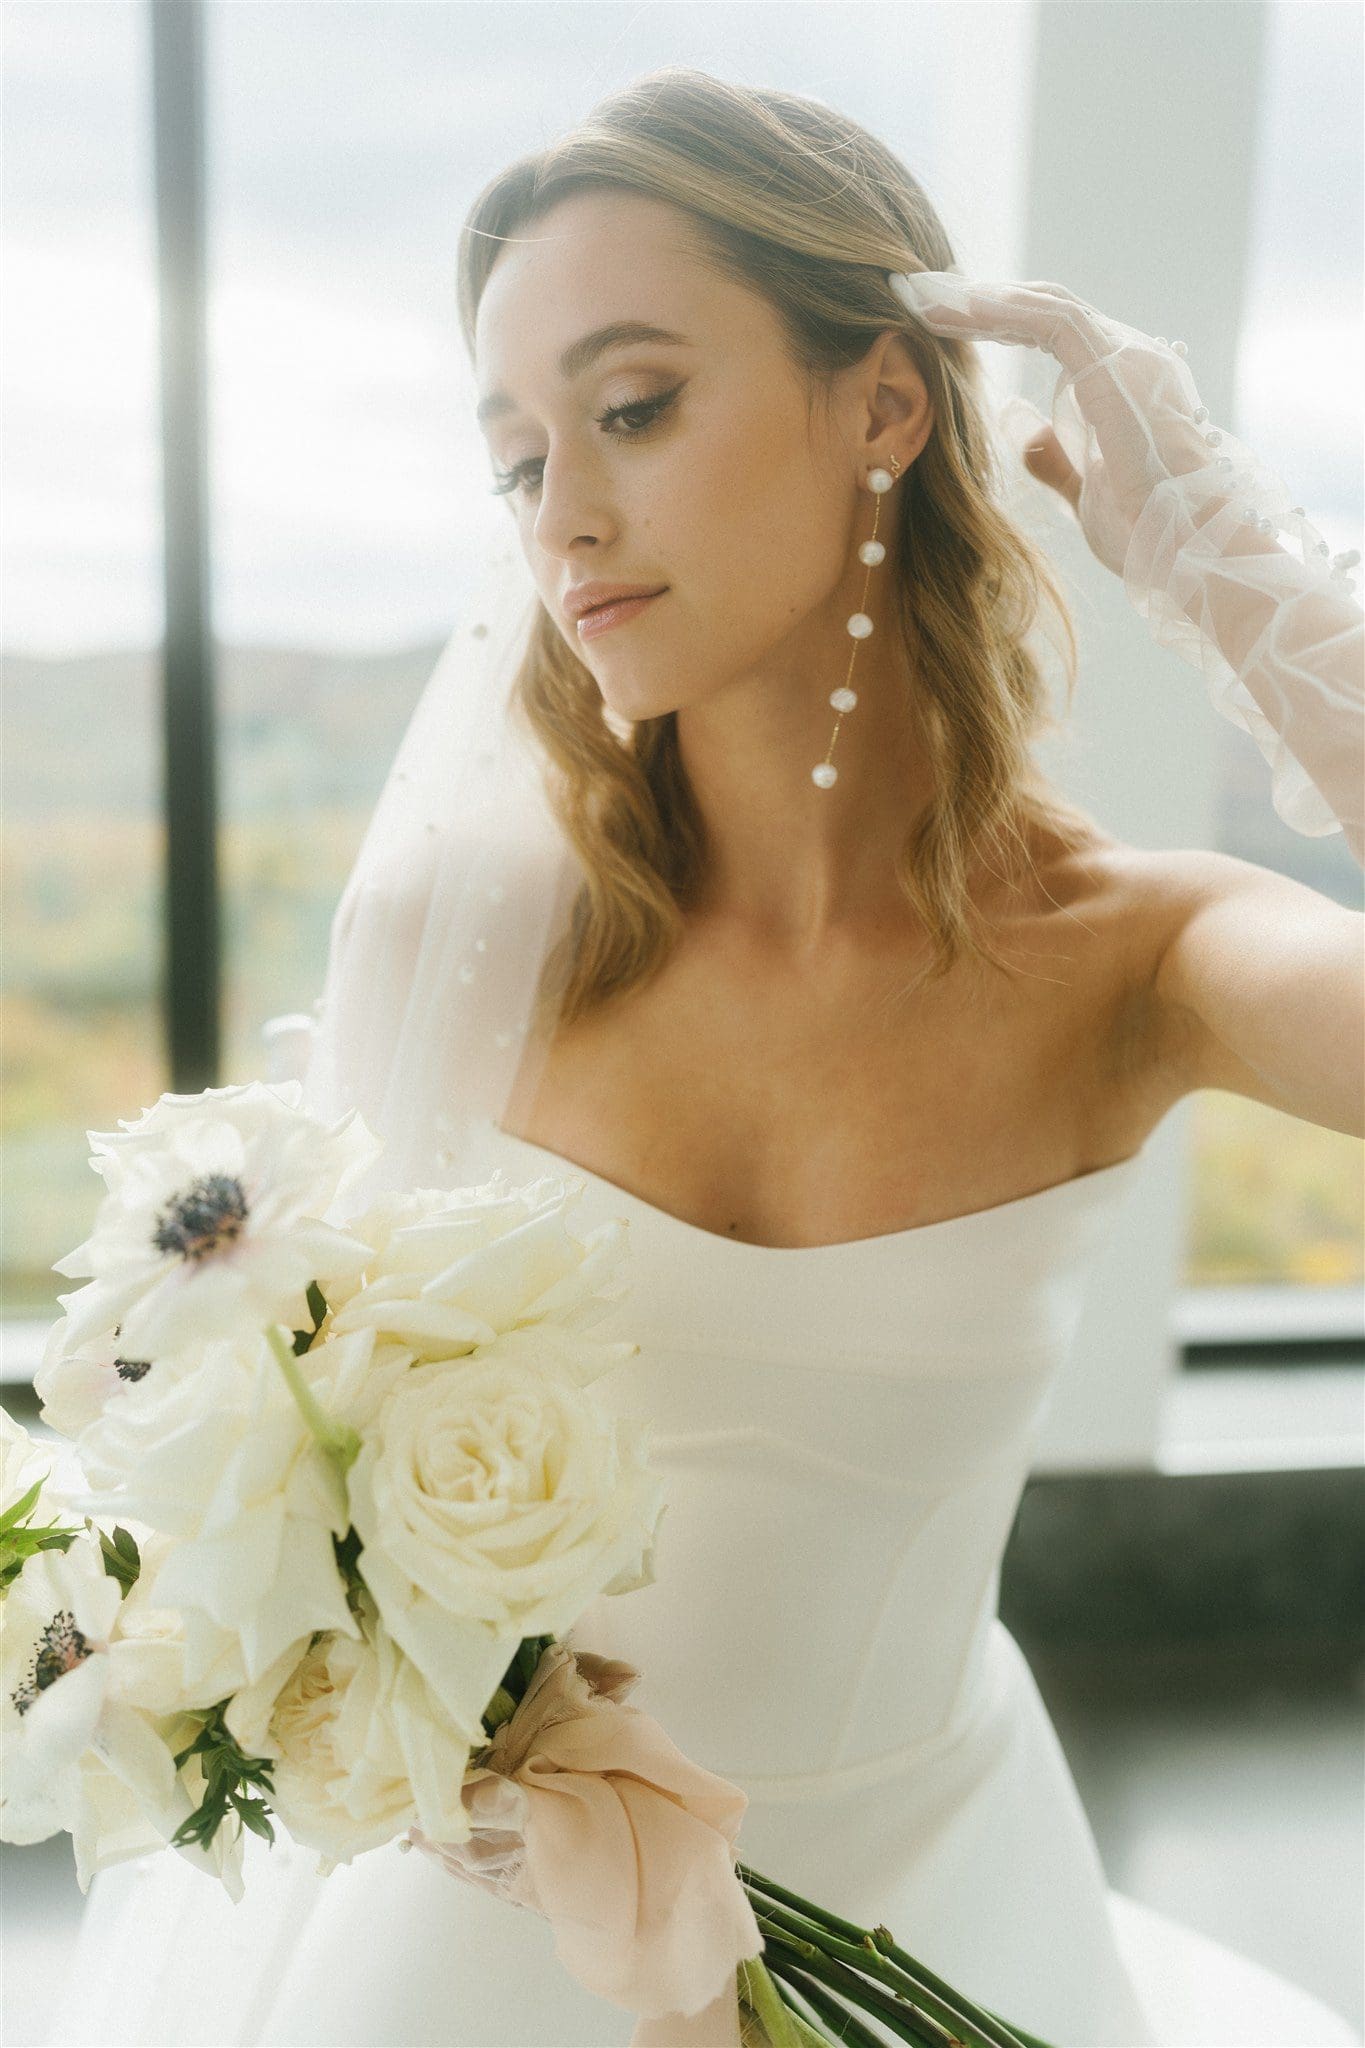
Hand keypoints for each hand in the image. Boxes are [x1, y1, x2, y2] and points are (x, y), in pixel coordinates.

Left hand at [889, 271, 1231, 577]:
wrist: (1191, 552)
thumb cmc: (1148, 531)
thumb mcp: (1085, 491)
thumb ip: (1052, 455)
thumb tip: (1018, 421)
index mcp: (1122, 380)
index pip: (1051, 331)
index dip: (996, 321)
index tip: (939, 322)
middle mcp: (1129, 355)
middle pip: (1043, 307)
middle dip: (980, 298)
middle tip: (922, 293)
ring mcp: (1128, 355)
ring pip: (1044, 305)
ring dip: (980, 298)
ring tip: (926, 295)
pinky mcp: (1116, 366)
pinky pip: (1051, 321)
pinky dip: (1001, 312)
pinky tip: (956, 312)